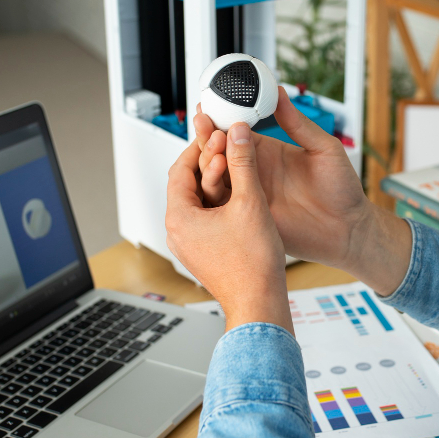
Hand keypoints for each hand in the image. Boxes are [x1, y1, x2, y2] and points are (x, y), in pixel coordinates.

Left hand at [166, 124, 291, 333]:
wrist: (259, 304)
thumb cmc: (251, 266)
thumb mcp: (249, 202)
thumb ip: (243, 162)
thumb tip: (237, 134)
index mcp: (179, 218)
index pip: (180, 169)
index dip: (200, 146)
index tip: (216, 133)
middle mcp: (178, 232)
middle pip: (189, 184)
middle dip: (210, 162)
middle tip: (229, 144)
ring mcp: (191, 244)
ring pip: (200, 201)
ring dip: (218, 181)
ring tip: (239, 167)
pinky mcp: (205, 252)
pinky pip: (208, 219)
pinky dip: (222, 202)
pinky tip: (243, 196)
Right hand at [194, 88, 411, 294]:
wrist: (348, 229)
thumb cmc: (342, 190)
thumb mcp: (324, 149)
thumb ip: (298, 124)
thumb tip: (280, 92)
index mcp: (268, 151)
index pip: (236, 131)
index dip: (222, 118)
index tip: (211, 105)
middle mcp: (253, 171)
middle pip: (219, 151)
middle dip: (208, 135)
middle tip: (204, 122)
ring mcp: (249, 194)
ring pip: (215, 175)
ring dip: (208, 159)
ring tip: (212, 146)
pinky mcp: (249, 216)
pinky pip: (222, 203)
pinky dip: (213, 188)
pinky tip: (213, 175)